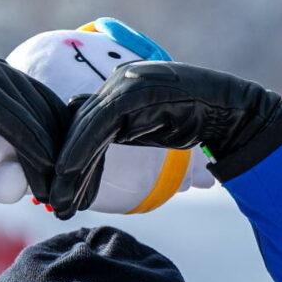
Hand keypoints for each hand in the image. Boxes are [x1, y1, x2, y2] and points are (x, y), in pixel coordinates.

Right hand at [0, 56, 67, 192]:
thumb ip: (11, 151)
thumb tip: (48, 182)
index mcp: (16, 83)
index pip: (57, 115)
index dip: (73, 151)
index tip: (83, 186)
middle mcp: (9, 74)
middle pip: (54, 119)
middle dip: (67, 162)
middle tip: (73, 201)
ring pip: (37, 122)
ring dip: (49, 163)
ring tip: (53, 196)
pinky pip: (13, 121)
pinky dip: (31, 149)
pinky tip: (40, 176)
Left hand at [48, 61, 281, 214]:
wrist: (230, 111)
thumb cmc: (190, 120)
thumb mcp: (145, 127)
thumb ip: (116, 129)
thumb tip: (83, 140)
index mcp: (116, 86)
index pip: (80, 123)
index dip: (66, 157)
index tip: (55, 191)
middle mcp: (117, 79)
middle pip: (75, 125)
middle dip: (62, 167)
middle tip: (51, 202)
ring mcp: (125, 82)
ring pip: (82, 126)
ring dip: (68, 166)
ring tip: (59, 199)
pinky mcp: (134, 91)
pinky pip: (99, 124)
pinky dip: (83, 152)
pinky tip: (71, 177)